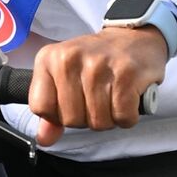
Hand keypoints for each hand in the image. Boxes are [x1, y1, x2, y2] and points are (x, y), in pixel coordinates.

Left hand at [27, 26, 167, 148]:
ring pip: (98, 122)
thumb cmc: (98, 60)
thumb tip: (44, 139)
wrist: (135, 37)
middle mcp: (70, 59)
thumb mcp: (65, 76)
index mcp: (49, 58)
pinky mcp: (126, 74)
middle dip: (87, 118)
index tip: (72, 102)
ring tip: (112, 97)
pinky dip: (127, 116)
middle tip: (97, 98)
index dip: (58, 115)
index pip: (41, 108)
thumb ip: (51, 109)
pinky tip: (127, 98)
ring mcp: (98, 66)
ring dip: (109, 118)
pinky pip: (122, 117)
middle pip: (71, 120)